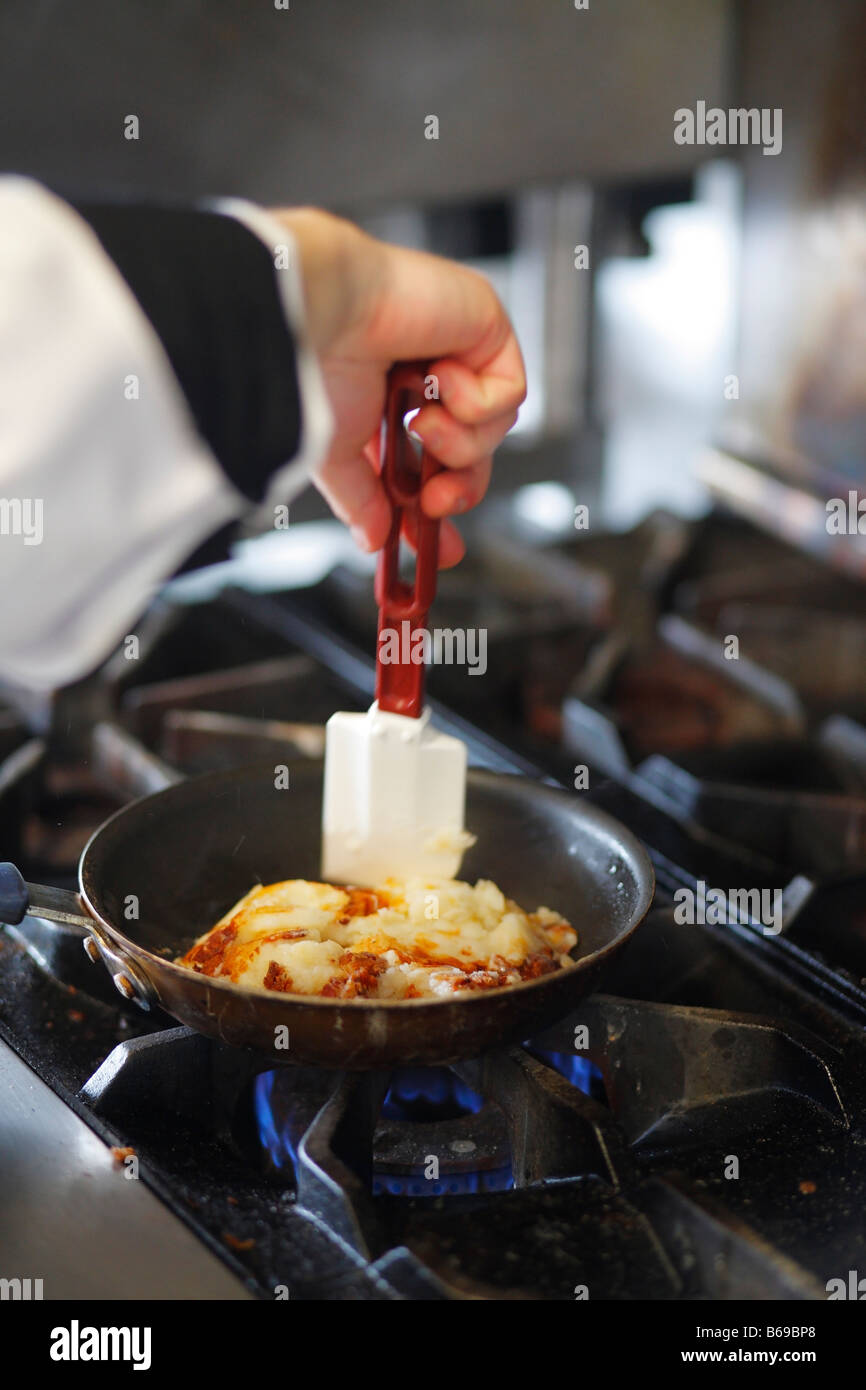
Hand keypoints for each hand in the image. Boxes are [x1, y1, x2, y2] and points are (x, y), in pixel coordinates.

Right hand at [273, 208, 525, 565]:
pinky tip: (439, 379)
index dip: (442, 501)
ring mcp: (458, 347)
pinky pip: (510, 393)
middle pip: (472, 450)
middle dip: (460, 485)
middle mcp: (425, 372)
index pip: (431, 460)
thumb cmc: (309, 367)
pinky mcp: (485, 323)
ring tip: (423, 422)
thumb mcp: (335, 457)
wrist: (316, 318)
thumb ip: (362, 500)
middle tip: (436, 503)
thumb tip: (373, 539)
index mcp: (389, 398)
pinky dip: (477, 402)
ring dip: (460, 442)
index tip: (445, 547)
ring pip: (493, 428)